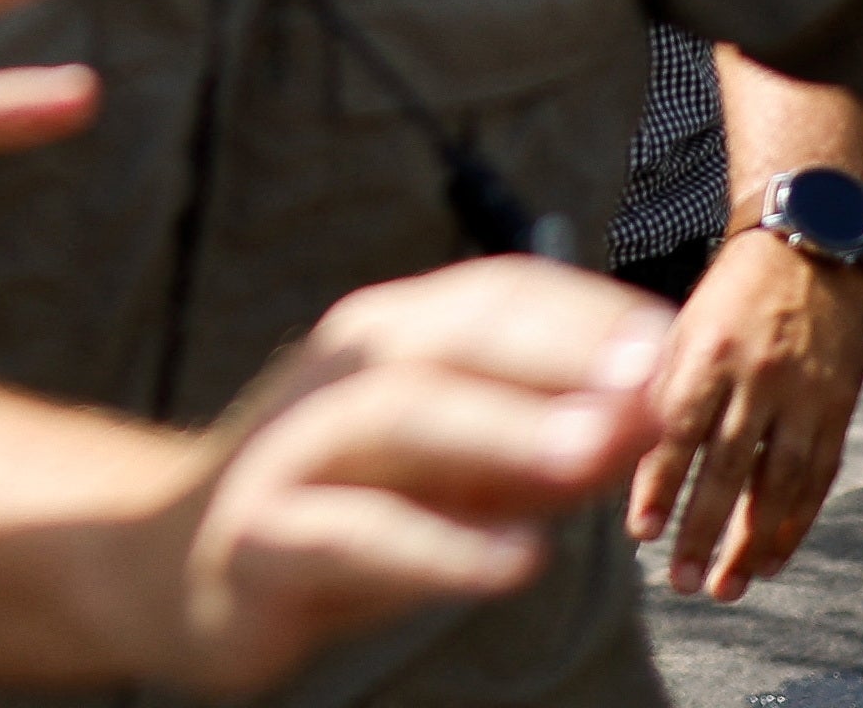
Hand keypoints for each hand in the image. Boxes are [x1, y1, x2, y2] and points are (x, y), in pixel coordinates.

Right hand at [144, 261, 671, 695]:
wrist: (178, 567)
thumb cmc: (342, 505)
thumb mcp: (458, 471)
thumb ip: (551, 444)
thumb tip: (661, 415)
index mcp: (382, 341)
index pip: (493, 296)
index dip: (589, 311)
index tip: (684, 338)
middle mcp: (333, 377)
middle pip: (447, 341)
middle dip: (555, 353)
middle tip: (656, 376)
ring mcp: (292, 453)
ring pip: (396, 420)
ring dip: (500, 429)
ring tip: (592, 450)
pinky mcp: (266, 539)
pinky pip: (355, 535)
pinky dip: (440, 546)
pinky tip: (518, 562)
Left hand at [627, 228, 862, 598]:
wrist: (806, 248)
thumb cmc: (726, 292)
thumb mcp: (680, 322)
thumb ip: (657, 381)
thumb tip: (609, 443)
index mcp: (705, 349)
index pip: (676, 427)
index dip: (658, 484)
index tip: (640, 533)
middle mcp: (756, 374)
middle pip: (727, 467)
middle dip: (703, 529)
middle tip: (680, 580)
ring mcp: (803, 394)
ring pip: (777, 482)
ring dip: (750, 541)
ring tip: (726, 585)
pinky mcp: (837, 408)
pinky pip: (816, 477)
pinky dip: (794, 522)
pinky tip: (771, 556)